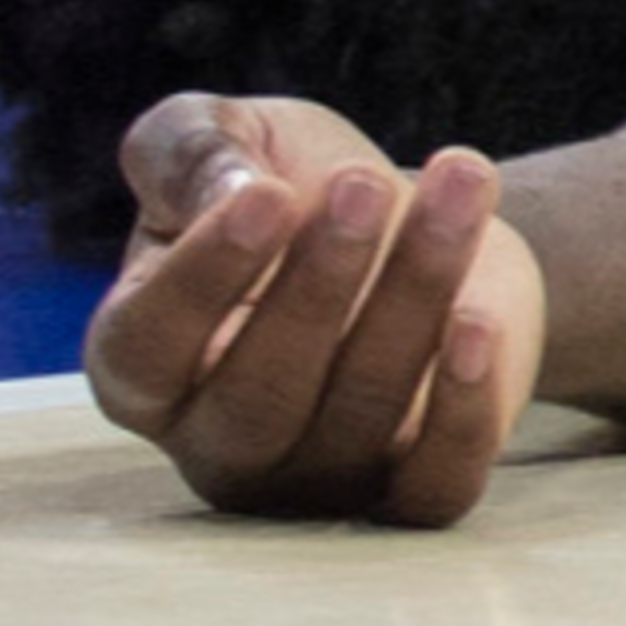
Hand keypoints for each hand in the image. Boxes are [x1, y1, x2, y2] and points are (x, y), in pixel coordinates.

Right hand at [86, 94, 548, 525]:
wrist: (420, 218)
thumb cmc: (298, 182)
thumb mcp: (233, 138)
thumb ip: (191, 150)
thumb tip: (228, 194)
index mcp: (147, 367)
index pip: (145, 350)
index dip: (202, 277)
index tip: (266, 195)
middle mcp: (221, 441)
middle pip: (259, 396)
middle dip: (319, 283)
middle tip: (364, 184)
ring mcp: (316, 479)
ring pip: (359, 413)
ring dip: (414, 290)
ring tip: (459, 183)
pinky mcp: (413, 487)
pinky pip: (433, 487)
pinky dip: (462, 414)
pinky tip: (480, 322)